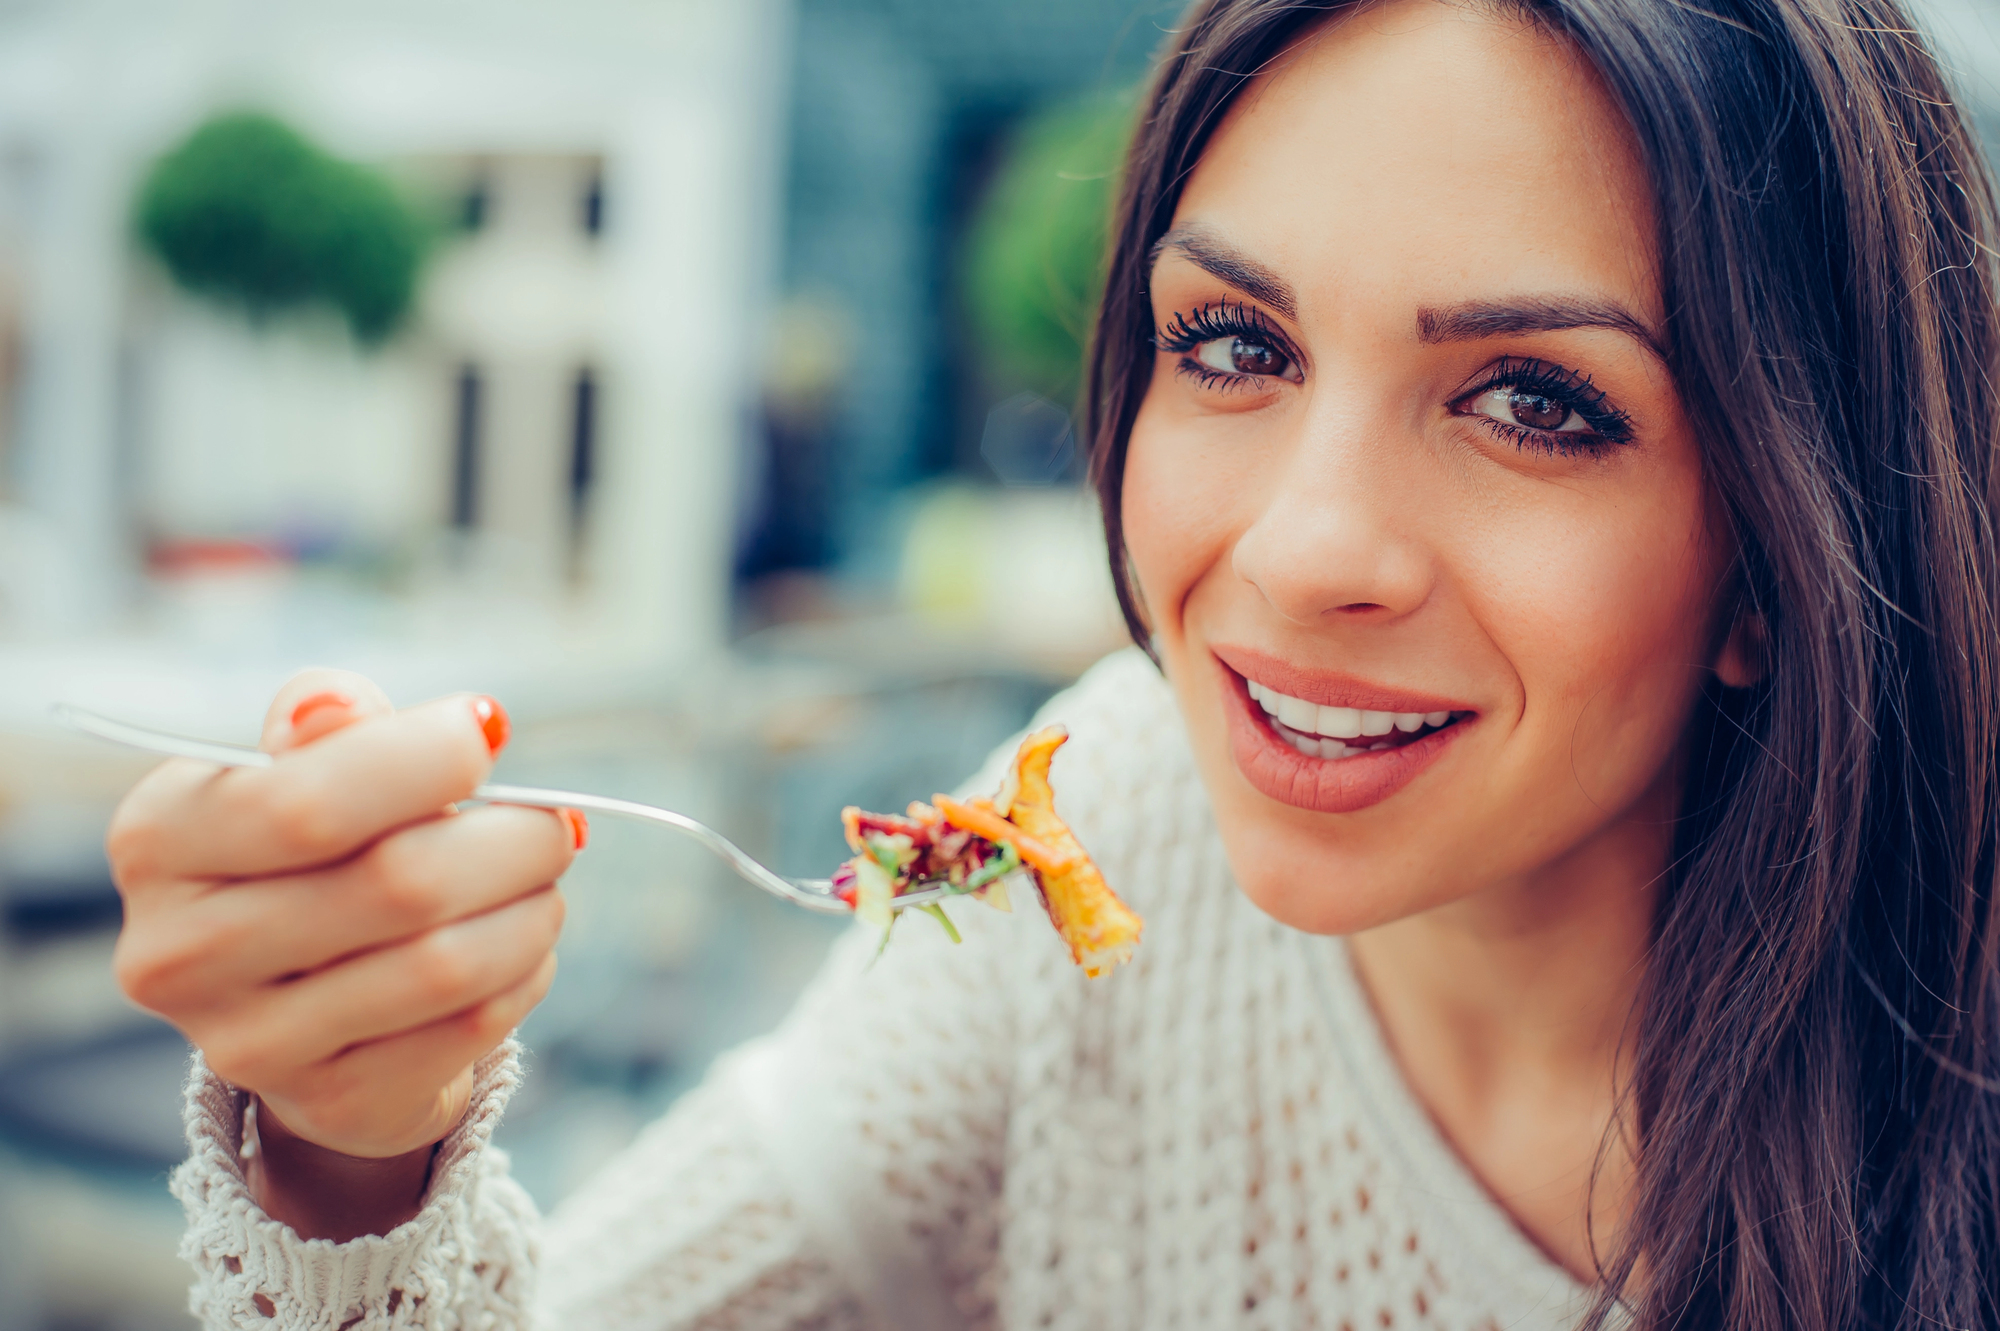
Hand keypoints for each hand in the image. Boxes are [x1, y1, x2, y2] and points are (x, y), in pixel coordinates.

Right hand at [106, 670, 579, 1231]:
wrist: (304, 995)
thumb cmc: (315, 849)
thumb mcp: (300, 765)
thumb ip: (325, 719)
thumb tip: (335, 708)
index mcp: (159, 841)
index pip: (304, 803)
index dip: (425, 758)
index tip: (490, 728)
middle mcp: (180, 952)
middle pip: (399, 885)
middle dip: (511, 840)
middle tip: (554, 821)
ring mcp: (249, 1043)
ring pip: (446, 964)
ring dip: (531, 909)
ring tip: (543, 879)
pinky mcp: (330, 1101)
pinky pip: (469, 1028)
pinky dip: (524, 973)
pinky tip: (521, 944)